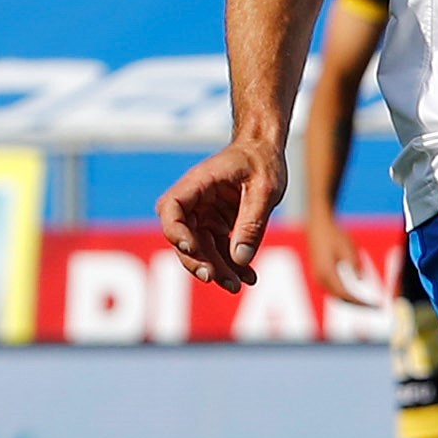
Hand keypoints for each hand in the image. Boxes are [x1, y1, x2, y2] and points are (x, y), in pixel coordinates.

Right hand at [158, 141, 286, 289]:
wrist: (266, 151)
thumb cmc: (263, 162)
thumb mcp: (265, 189)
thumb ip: (252, 222)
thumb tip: (239, 259)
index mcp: (198, 183)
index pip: (171, 208)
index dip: (175, 231)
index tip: (189, 247)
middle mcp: (194, 201)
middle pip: (184, 237)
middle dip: (200, 261)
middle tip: (219, 279)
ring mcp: (203, 214)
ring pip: (201, 249)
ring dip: (217, 269)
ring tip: (238, 285)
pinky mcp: (215, 224)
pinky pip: (218, 249)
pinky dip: (231, 264)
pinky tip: (248, 277)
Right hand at [308, 217, 382, 306]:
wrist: (318, 228)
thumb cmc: (334, 235)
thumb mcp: (348, 247)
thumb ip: (354, 264)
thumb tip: (361, 280)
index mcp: (326, 272)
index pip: (344, 293)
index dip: (359, 301)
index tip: (372, 305)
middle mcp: (319, 278)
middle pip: (339, 298)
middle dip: (356, 304)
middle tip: (373, 307)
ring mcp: (317, 277)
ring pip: (335, 296)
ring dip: (350, 301)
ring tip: (367, 304)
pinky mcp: (318, 276)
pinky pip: (332, 291)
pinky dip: (344, 295)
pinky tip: (355, 297)